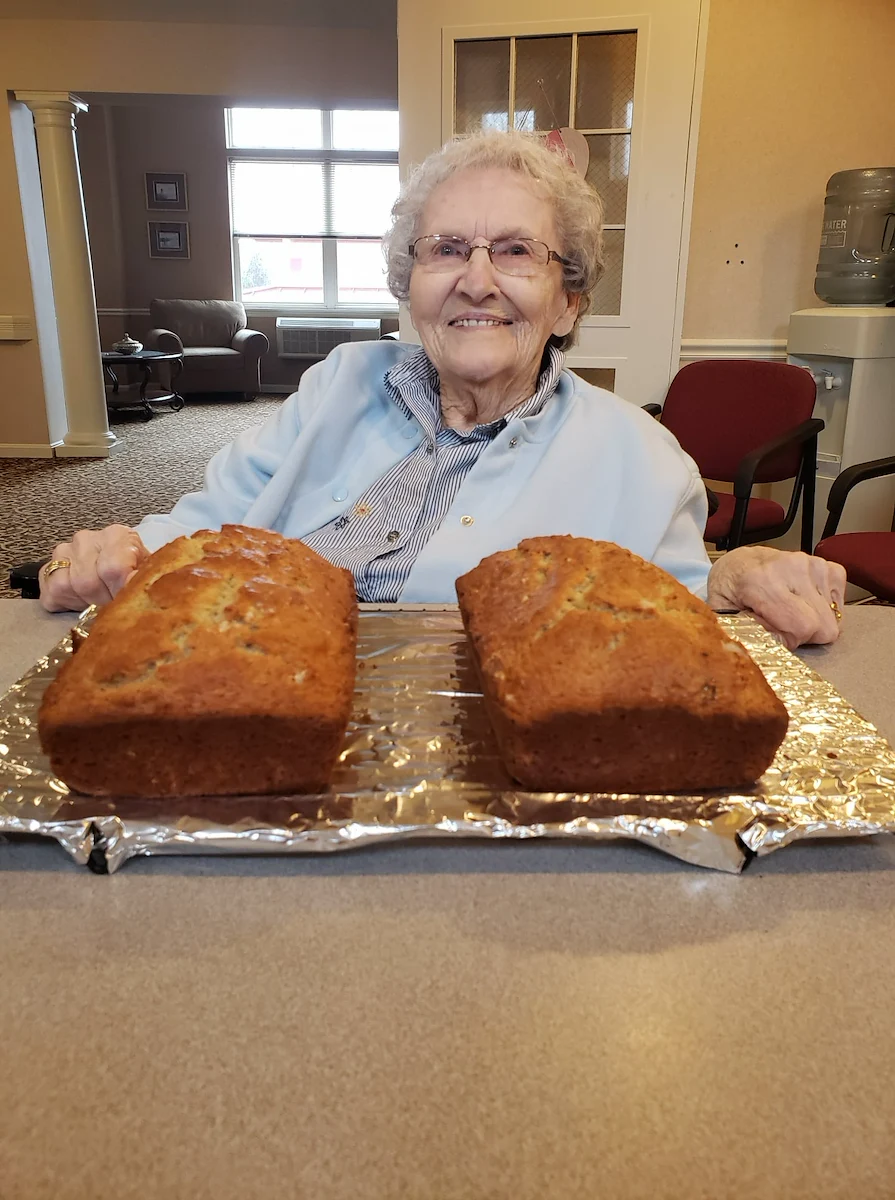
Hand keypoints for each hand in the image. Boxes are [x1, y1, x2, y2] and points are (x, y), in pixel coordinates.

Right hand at [39, 525, 148, 612]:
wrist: (125, 574)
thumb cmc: (137, 575)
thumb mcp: (148, 576)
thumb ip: (141, 580)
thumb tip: (132, 586)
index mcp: (117, 536)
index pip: (113, 568)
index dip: (120, 590)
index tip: (128, 601)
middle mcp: (87, 539)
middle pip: (87, 580)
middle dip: (102, 600)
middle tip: (114, 603)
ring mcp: (64, 551)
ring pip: (65, 585)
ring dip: (84, 601)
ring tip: (100, 600)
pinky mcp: (48, 569)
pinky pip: (50, 592)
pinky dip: (66, 603)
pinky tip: (83, 600)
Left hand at [707, 546, 846, 650]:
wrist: (739, 564)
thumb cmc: (731, 589)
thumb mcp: (726, 616)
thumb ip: (748, 634)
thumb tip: (775, 648)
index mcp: (760, 581)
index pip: (803, 626)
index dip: (792, 640)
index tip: (777, 636)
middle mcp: (790, 568)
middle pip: (823, 624)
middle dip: (804, 634)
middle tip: (782, 625)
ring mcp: (810, 564)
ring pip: (832, 616)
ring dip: (813, 620)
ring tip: (789, 610)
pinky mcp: (824, 566)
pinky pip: (839, 601)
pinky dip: (824, 607)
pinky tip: (804, 603)